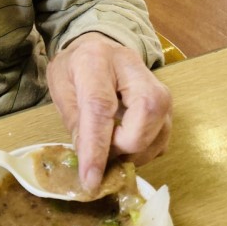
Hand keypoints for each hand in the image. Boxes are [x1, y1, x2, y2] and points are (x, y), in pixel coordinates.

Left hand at [46, 33, 171, 191]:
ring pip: (161, 124)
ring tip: (113, 151)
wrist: (96, 46)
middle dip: (126, 144)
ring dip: (137, 151)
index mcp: (95, 59)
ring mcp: (155, 82)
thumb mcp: (60, 88)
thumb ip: (75, 122)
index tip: (91, 179)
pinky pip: (164, 135)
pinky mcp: (166, 101)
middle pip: (146, 110)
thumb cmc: (74, 68)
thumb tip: (90, 163)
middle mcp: (132, 66)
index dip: (97, 146)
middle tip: (106, 154)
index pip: (100, 105)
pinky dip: (146, 150)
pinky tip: (126, 146)